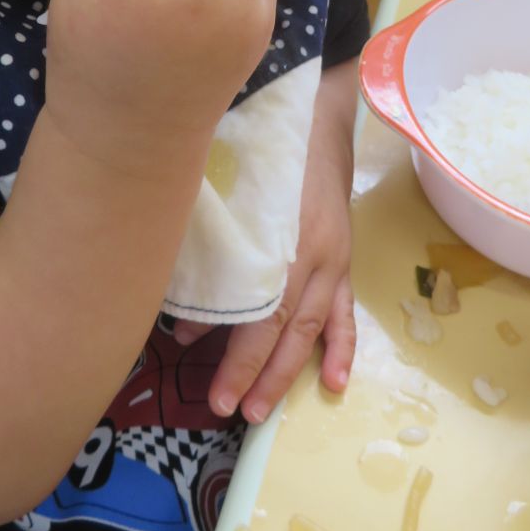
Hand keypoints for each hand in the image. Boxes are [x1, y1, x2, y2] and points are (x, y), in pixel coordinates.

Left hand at [175, 62, 358, 421]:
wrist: (317, 119)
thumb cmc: (259, 151)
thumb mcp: (226, 192)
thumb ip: (208, 249)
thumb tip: (184, 319)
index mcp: (281, 240)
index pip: (262, 316)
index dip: (239, 359)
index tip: (214, 396)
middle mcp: (313, 256)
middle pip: (286, 329)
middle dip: (258, 375)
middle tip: (231, 412)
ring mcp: (334, 259)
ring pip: (313, 328)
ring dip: (290, 372)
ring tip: (264, 411)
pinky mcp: (343, 257)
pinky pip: (345, 310)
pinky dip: (340, 347)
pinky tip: (334, 382)